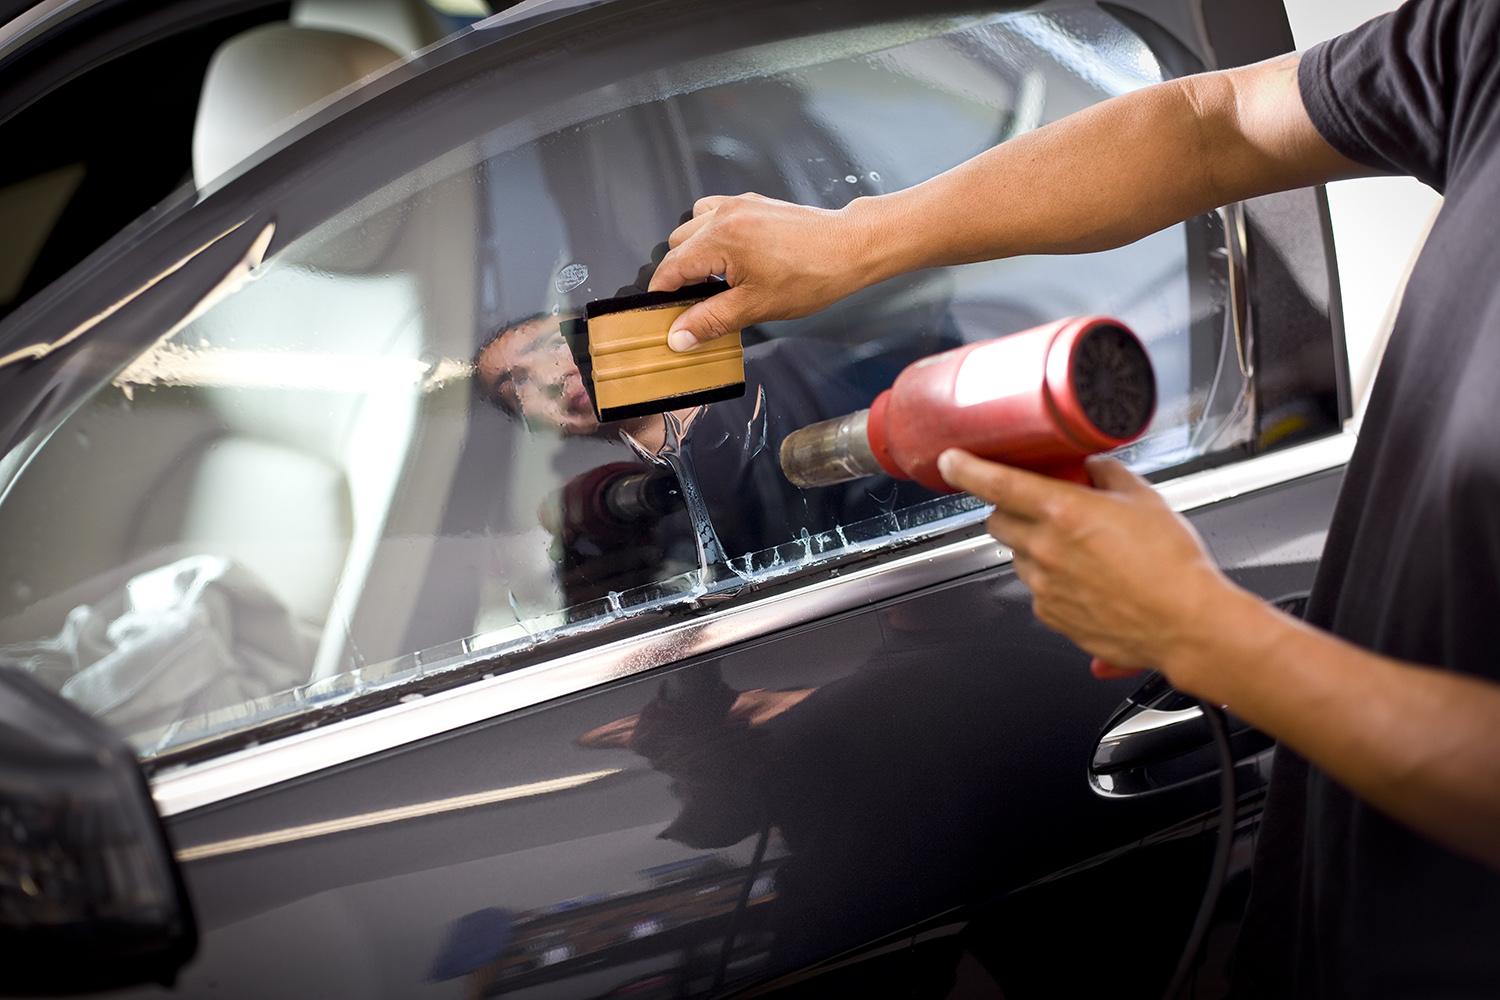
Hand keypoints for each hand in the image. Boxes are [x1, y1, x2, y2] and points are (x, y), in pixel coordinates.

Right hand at [649, 193, 875, 351]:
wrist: (849, 248)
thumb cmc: (812, 274)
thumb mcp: (755, 307)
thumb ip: (710, 321)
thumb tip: (679, 336)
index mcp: (722, 238)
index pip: (671, 267)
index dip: (661, 295)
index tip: (661, 315)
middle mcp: (725, 215)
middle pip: (677, 245)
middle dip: (679, 276)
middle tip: (694, 305)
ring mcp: (738, 205)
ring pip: (692, 226)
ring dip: (694, 253)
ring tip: (713, 281)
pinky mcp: (751, 203)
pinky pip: (714, 214)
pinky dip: (711, 235)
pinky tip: (729, 258)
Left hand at [936, 449, 1241, 689]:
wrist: (1186, 624)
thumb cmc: (1172, 566)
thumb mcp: (1145, 499)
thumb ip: (1108, 475)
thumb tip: (1091, 467)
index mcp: (1062, 512)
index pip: (995, 482)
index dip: (966, 468)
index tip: (952, 461)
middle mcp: (1045, 549)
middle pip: (997, 521)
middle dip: (1010, 510)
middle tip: (1042, 507)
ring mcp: (1044, 586)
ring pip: (1016, 555)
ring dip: (1034, 545)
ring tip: (1080, 549)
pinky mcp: (1051, 615)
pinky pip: (1036, 589)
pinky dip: (1050, 580)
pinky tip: (1086, 579)